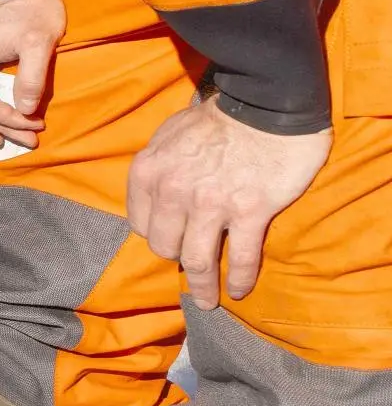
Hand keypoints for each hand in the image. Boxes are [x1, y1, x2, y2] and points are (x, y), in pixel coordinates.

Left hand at [124, 95, 329, 308]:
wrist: (266, 104)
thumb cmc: (218, 116)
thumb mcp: (169, 133)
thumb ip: (159, 165)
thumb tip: (157, 188)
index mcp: (149, 172)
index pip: (140, 223)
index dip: (156, 234)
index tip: (170, 240)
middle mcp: (174, 192)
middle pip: (164, 246)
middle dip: (176, 258)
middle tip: (191, 268)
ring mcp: (211, 205)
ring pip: (197, 261)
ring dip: (202, 287)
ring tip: (208, 301)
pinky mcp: (250, 212)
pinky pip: (240, 258)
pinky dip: (237, 280)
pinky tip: (238, 291)